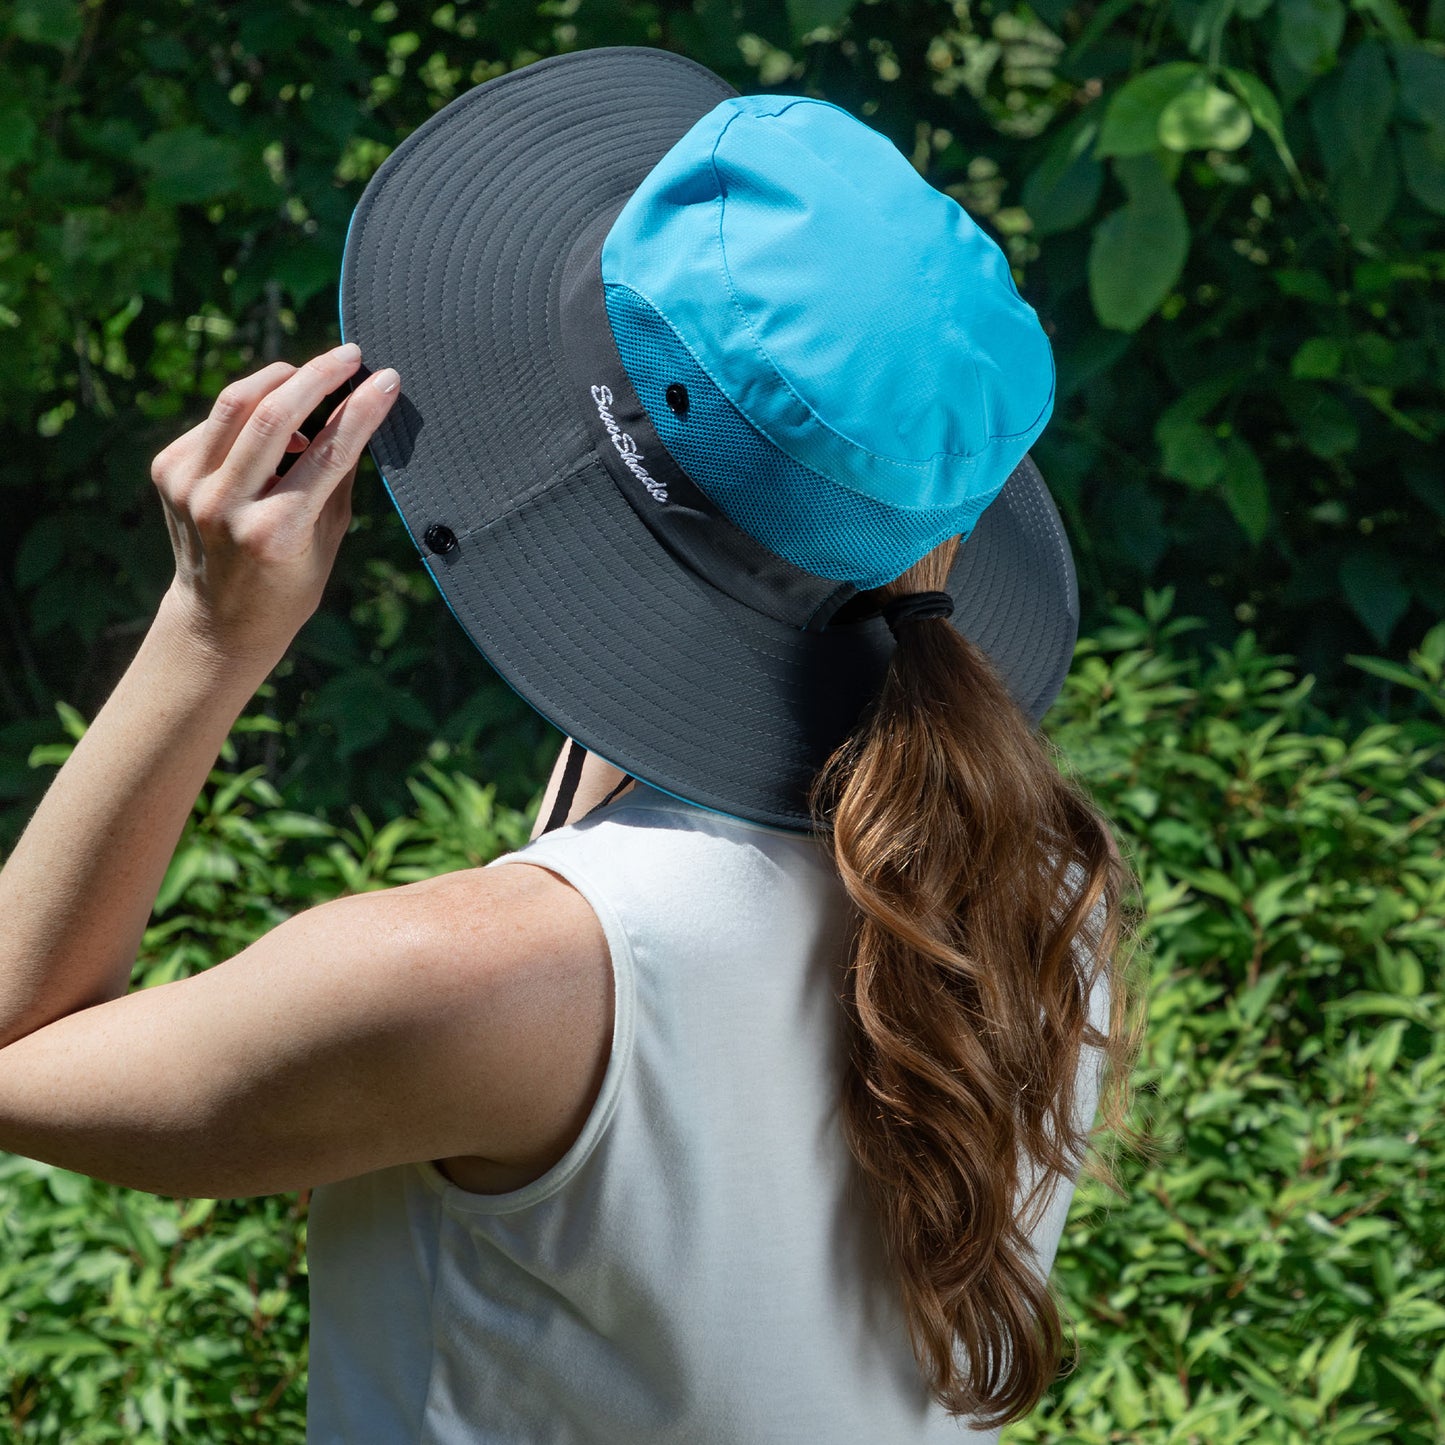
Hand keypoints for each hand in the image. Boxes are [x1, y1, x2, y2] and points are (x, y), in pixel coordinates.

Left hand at [149, 343, 399, 671]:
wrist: (218, 621)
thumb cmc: (288, 583)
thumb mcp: (327, 537)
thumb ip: (340, 474)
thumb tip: (360, 410)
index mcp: (274, 532)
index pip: (327, 452)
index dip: (361, 409)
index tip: (387, 379)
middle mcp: (224, 506)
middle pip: (273, 413)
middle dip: (318, 374)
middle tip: (350, 354)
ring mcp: (188, 486)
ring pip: (236, 402)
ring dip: (281, 378)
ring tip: (314, 374)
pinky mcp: (167, 470)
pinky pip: (216, 421)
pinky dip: (251, 411)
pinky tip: (275, 426)